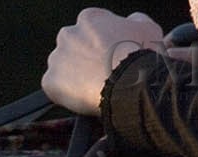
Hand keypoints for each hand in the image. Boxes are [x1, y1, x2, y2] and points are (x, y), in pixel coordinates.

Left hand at [42, 8, 165, 114]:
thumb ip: (134, 21)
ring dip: (72, 77)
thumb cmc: (139, 55)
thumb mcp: (147, 28)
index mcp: (88, 18)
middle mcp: (67, 34)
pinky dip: (64, 94)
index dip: (99, 46)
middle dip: (82, 60)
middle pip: (72, 48)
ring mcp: (56, 58)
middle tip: (98, 75)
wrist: (127, 82)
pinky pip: (54, 88)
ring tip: (91, 88)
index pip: (89, 31)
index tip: (107, 58)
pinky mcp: (50, 82)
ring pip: (61, 68)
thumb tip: (130, 22)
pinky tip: (80, 98)